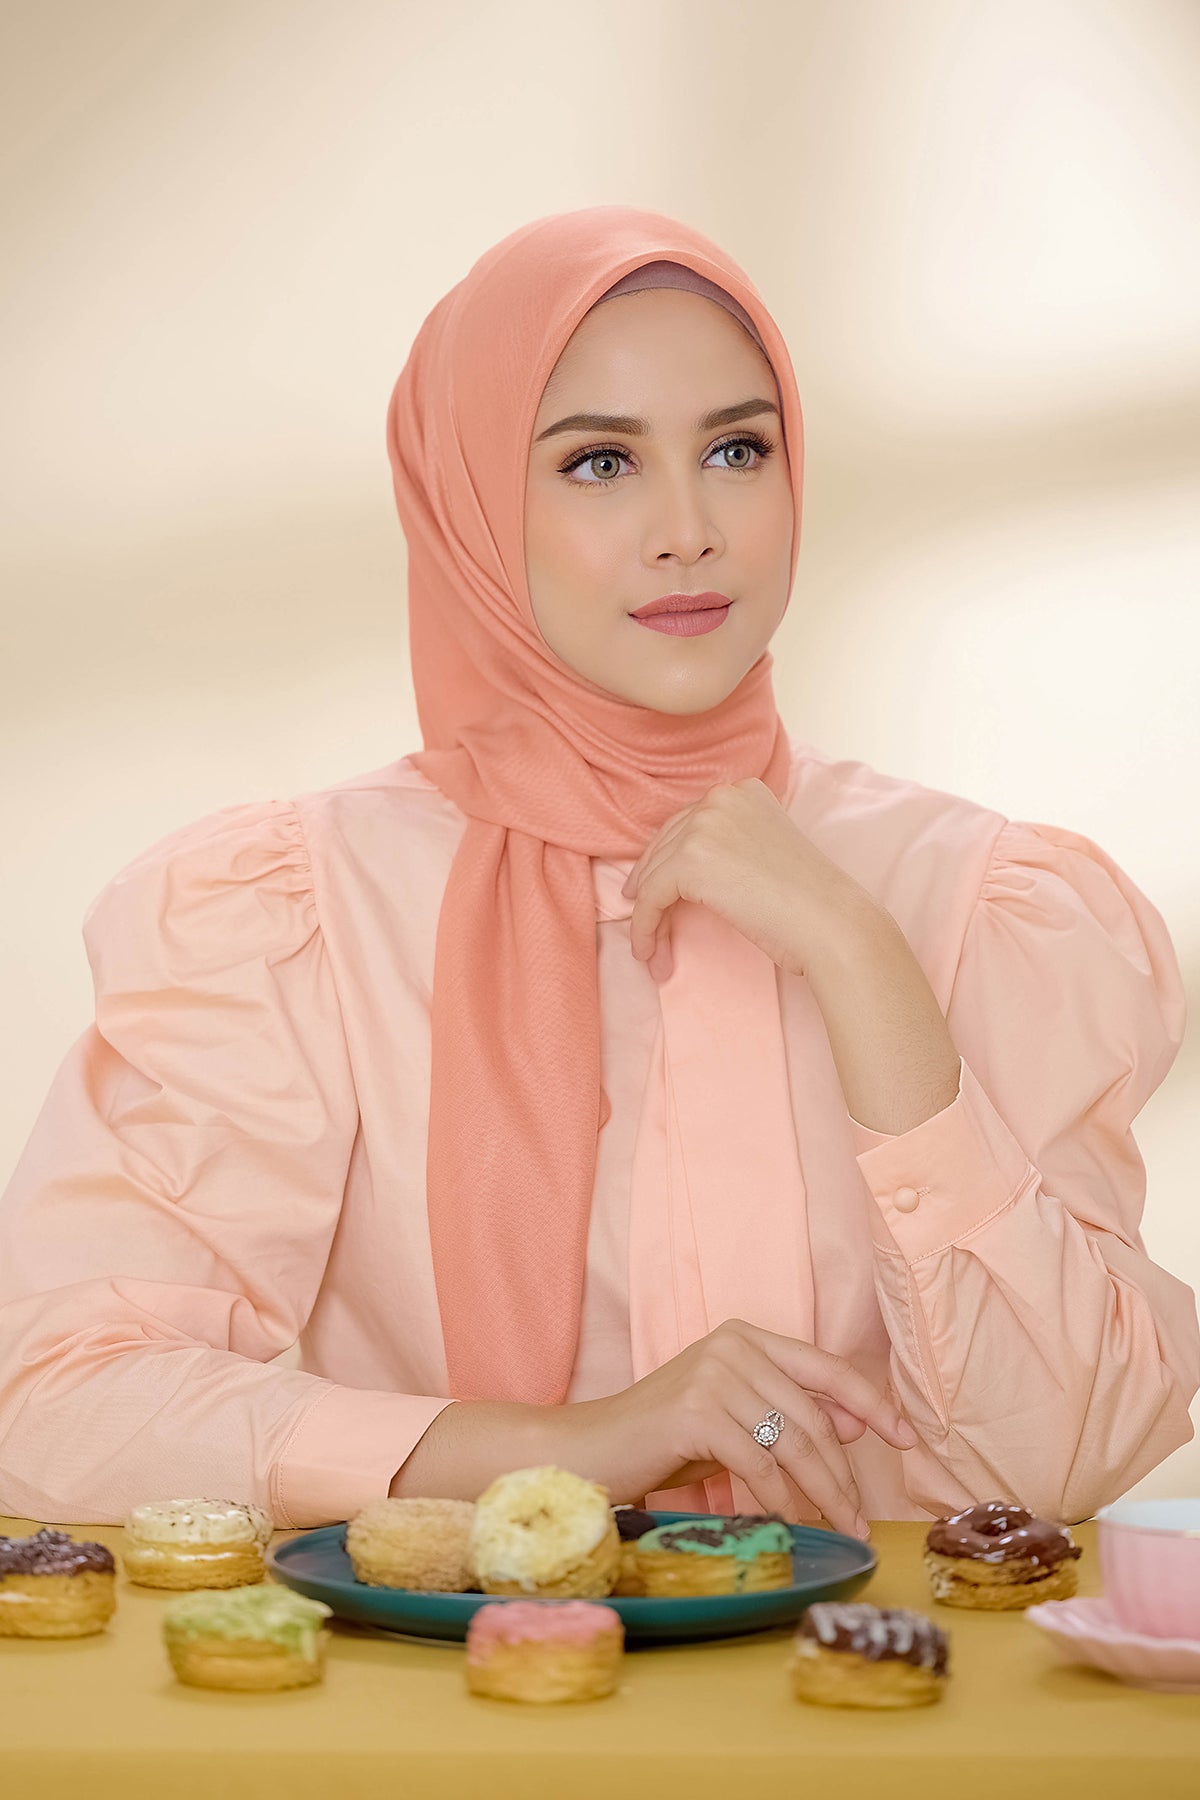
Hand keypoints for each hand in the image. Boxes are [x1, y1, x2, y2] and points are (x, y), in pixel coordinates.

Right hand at [569, 1319, 918, 1537]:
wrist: (592, 1449)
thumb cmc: (665, 1439)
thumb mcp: (736, 1420)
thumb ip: (789, 1415)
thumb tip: (861, 1423)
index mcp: (747, 1337)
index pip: (827, 1369)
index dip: (873, 1404)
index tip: (909, 1438)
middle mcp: (734, 1345)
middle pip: (813, 1416)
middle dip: (843, 1473)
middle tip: (861, 1518)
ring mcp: (714, 1374)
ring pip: (793, 1443)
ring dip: (822, 1493)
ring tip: (838, 1527)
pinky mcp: (696, 1411)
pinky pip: (759, 1465)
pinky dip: (779, 1500)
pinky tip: (788, 1524)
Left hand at [620, 778, 875, 981]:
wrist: (830, 921)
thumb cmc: (808, 902)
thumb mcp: (766, 852)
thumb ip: (730, 846)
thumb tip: (680, 872)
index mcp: (743, 791)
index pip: (688, 824)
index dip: (668, 861)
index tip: (656, 889)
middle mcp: (721, 797)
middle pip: (665, 845)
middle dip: (654, 887)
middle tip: (648, 921)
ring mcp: (704, 825)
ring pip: (654, 873)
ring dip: (649, 916)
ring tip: (652, 950)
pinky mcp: (689, 860)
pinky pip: (649, 897)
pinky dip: (644, 927)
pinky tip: (648, 953)